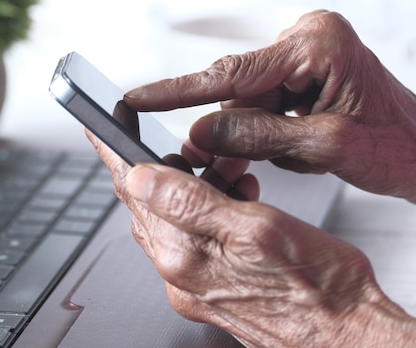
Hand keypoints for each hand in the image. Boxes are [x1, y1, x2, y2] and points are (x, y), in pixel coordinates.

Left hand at [87, 132, 415, 347]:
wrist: (348, 336)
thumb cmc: (318, 290)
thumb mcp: (254, 230)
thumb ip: (190, 202)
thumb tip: (138, 177)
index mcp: (182, 255)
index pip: (131, 191)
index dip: (113, 151)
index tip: (100, 124)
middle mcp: (180, 273)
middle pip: (151, 202)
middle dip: (171, 164)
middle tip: (201, 146)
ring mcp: (195, 282)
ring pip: (177, 216)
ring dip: (198, 184)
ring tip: (232, 170)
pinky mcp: (214, 286)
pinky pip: (197, 236)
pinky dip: (212, 208)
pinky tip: (238, 198)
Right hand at [124, 10, 415, 201]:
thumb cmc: (398, 146)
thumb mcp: (325, 146)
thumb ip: (259, 135)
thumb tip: (203, 130)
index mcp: (318, 45)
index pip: (232, 71)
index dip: (179, 90)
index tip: (139, 98)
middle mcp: (308, 42)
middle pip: (237, 89)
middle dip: (224, 129)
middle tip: (203, 160)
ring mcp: (305, 58)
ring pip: (246, 102)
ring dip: (247, 138)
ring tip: (265, 162)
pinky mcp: (302, 76)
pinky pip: (262, 106)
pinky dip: (261, 135)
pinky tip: (279, 151)